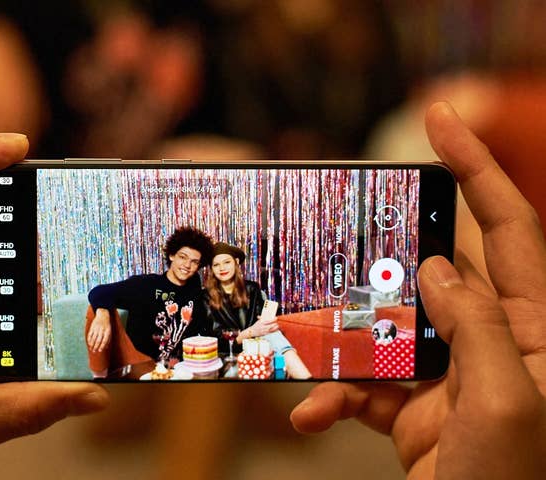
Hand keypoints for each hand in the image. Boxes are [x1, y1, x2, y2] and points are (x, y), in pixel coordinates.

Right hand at [87, 307, 111, 351]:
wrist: (103, 315)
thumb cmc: (107, 325)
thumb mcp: (110, 331)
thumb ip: (108, 339)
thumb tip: (106, 347)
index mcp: (107, 331)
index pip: (104, 340)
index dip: (102, 346)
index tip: (99, 350)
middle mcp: (102, 330)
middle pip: (98, 340)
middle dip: (95, 347)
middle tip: (94, 351)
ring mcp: (96, 328)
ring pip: (93, 338)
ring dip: (92, 344)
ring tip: (91, 348)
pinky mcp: (92, 327)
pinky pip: (90, 334)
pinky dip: (89, 340)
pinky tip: (89, 343)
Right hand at [246, 315, 279, 338]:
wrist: (252, 332)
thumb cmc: (256, 325)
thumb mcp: (259, 321)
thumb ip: (263, 318)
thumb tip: (268, 315)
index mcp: (261, 323)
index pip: (268, 321)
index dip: (273, 319)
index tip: (276, 318)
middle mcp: (263, 327)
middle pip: (271, 325)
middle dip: (276, 323)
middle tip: (279, 321)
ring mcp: (264, 331)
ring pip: (272, 329)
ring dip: (276, 327)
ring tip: (279, 325)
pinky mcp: (265, 334)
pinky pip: (271, 332)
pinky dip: (275, 330)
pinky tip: (277, 329)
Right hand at [290, 103, 545, 478]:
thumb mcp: (504, 406)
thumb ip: (476, 327)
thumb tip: (441, 267)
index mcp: (533, 331)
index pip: (510, 228)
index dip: (477, 169)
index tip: (440, 120)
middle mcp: (491, 343)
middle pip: (429, 275)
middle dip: (377, 265)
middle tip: (338, 248)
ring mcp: (447, 375)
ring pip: (384, 331)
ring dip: (339, 347)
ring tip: (302, 358)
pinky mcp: (412, 407)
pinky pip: (365, 384)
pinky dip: (333, 396)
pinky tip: (311, 415)